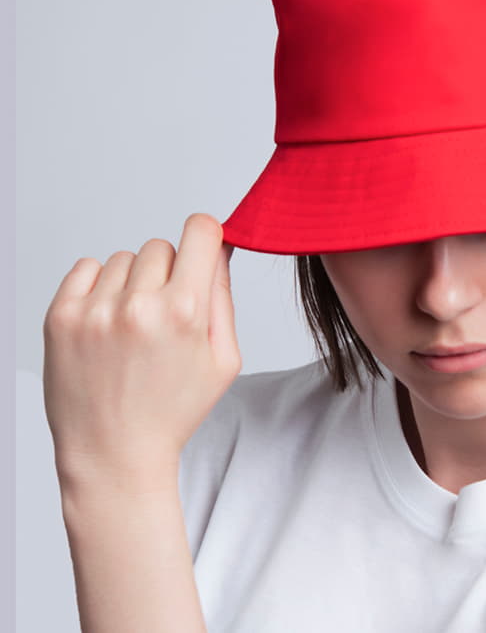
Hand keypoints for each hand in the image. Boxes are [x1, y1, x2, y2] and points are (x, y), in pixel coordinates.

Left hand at [42, 213, 241, 489]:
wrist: (113, 454)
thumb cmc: (172, 410)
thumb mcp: (223, 359)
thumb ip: (224, 296)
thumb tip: (219, 248)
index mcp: (185, 312)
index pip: (200, 230)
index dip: (206, 234)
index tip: (202, 246)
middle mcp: (139, 304)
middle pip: (162, 246)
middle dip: (168, 272)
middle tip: (163, 314)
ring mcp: (96, 310)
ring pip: (124, 258)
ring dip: (132, 282)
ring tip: (132, 326)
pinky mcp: (61, 317)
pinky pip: (87, 266)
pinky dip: (98, 284)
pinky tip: (107, 319)